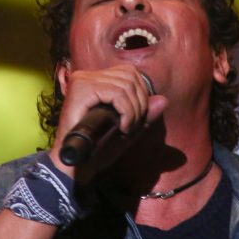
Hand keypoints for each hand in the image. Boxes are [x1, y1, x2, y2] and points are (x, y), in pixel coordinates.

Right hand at [51, 64, 167, 181]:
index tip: (136, 119)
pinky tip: (122, 128)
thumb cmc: (97, 149)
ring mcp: (82, 80)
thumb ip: (144, 115)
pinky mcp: (81, 89)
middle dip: (140, 103)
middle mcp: (86, 76)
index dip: (141, 94)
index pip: (129, 73)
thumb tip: (163, 99)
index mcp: (95, 80)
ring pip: (125, 84)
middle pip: (130, 75)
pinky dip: (126, 111)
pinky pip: (116, 93)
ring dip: (133, 110)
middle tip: (132, 126)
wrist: (75, 166)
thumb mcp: (126, 130)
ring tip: (126, 129)